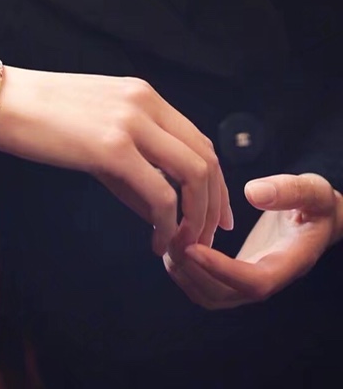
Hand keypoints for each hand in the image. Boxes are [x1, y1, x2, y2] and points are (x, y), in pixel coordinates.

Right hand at [0, 68, 232, 256]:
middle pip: (205, 158)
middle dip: (212, 204)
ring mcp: (130, 123)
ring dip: (195, 217)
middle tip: (206, 237)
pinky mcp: (111, 149)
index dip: (214, 181)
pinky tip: (155, 241)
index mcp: (142, 94)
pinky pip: (160, 194)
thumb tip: (159, 208)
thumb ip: (131, 161)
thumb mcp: (95, 128)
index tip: (212, 213)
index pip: (199, 139)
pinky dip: (167, 224)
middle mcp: (144, 103)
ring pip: (193, 175)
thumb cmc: (38, 116)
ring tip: (182, 244)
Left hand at [163, 172, 342, 308]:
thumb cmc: (317, 204)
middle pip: (224, 296)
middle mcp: (267, 279)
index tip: (192, 247)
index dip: (221, 270)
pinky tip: (177, 238)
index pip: (254, 283)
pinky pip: (207, 284)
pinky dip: (186, 268)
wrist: (318, 218)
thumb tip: (252, 193)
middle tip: (172, 237)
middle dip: (192, 271)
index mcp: (289, 263)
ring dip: (184, 273)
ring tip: (169, 238)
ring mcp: (250, 279)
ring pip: (210, 296)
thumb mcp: (313, 190)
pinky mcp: (237, 272)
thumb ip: (290, 191)